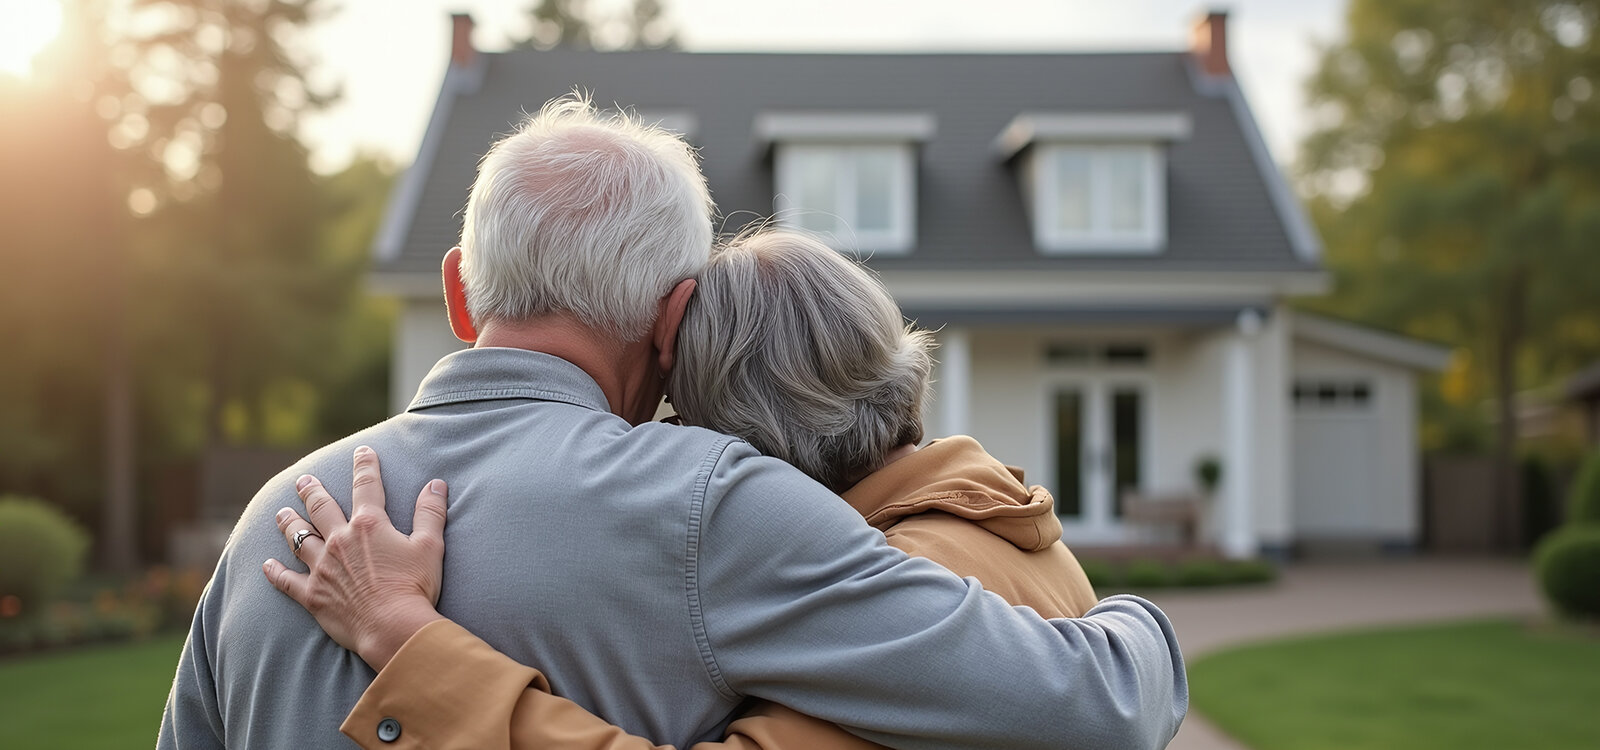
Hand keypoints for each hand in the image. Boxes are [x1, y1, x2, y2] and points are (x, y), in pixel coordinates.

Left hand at [262, 445, 448, 669]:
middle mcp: (340, 541)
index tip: (362, 452)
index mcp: (369, 526)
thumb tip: (436, 484)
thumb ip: (431, 512)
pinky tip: (267, 566)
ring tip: (281, 513)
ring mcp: (322, 567)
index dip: (365, 466)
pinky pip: (287, 580)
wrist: (392, 627)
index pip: (367, 486)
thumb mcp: (431, 545)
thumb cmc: (415, 586)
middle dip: (312, 490)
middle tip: (302, 480)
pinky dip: (276, 572)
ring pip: (299, 538)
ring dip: (289, 524)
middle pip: (321, 508)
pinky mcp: (312, 594)